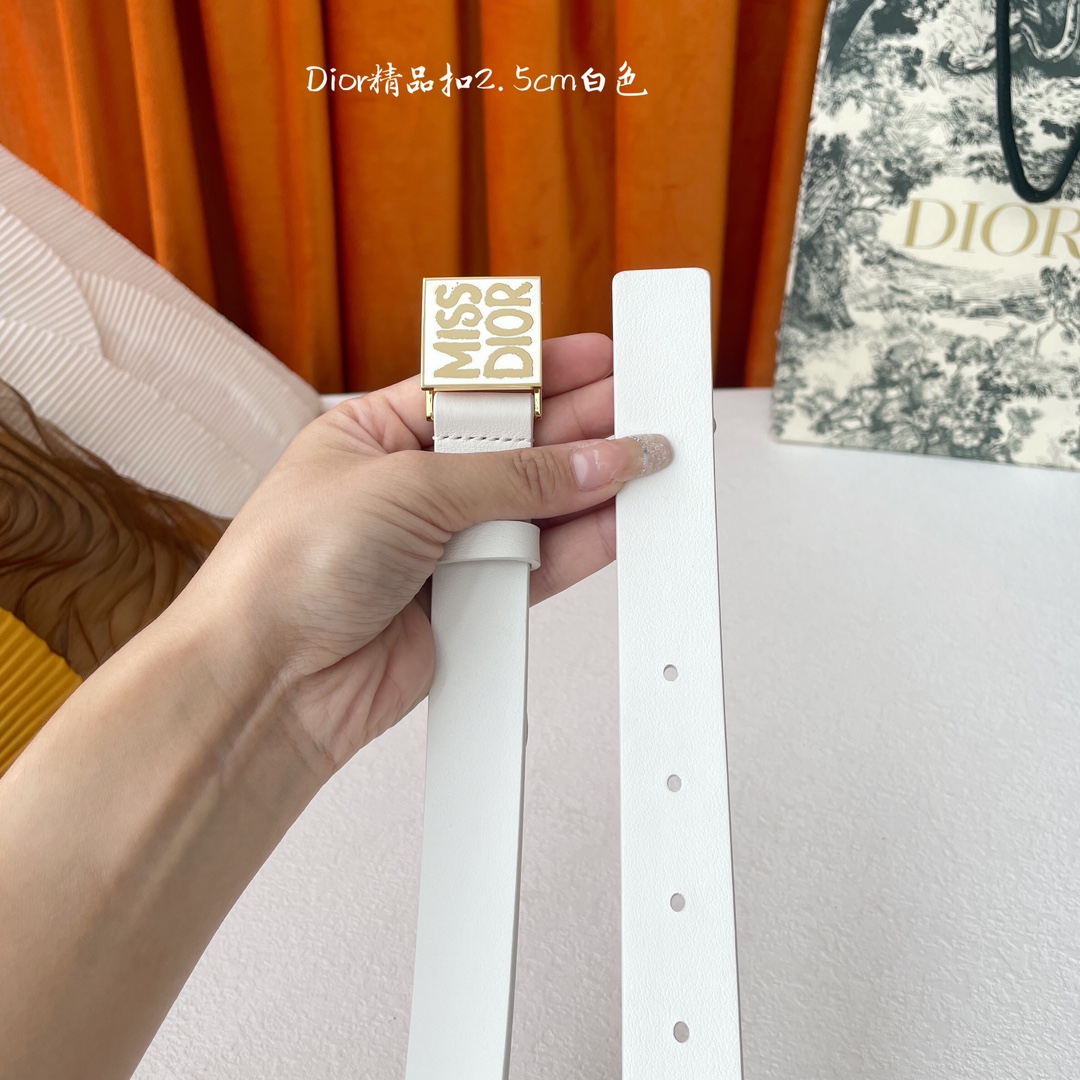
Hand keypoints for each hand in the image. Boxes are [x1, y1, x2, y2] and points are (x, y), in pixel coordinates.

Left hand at [175, 333, 670, 776]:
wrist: (268, 682)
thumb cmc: (285, 570)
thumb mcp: (407, 487)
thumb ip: (511, 478)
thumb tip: (590, 460)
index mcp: (380, 432)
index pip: (477, 387)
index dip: (542, 372)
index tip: (600, 360)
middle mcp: (413, 486)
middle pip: (517, 446)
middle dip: (582, 426)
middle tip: (645, 407)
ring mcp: (441, 546)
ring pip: (535, 508)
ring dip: (591, 486)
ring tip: (650, 460)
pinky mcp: (466, 603)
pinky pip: (539, 566)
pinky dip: (582, 544)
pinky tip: (619, 518)